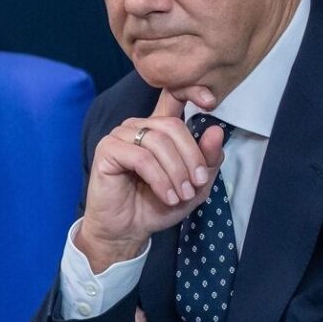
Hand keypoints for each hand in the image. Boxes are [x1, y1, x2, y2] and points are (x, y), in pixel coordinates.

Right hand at [75, 89, 224, 272]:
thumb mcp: (193, 185)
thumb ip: (207, 160)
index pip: (173, 97)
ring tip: (181, 195)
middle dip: (191, 157)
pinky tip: (166, 196)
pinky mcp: (107, 150)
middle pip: (173, 125)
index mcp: (158, 128)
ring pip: (157, 142)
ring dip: (176, 172)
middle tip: (197, 184)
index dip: (192, 91)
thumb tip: (216, 131)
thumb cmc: (157, 205)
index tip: (210, 100)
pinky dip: (159, 179)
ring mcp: (120, 135)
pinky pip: (141, 157)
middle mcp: (138, 126)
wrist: (128, 230)